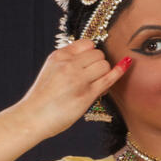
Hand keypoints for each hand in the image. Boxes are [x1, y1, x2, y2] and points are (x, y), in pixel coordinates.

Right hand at [16, 40, 131, 139]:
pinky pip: (108, 78)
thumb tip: (89, 58)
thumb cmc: (42, 99)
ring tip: (93, 85)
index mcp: (59, 56)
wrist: (32, 117)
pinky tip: (127, 63)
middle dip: (98, 64)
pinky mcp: (86, 94)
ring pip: (104, 64)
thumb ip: (67, 62)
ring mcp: (78, 79)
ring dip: (103, 73)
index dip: (91, 54)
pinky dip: (119, 71)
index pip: (86, 44)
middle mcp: (69, 64)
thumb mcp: (50, 71)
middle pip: (98, 54)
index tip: (89, 64)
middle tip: (90, 79)